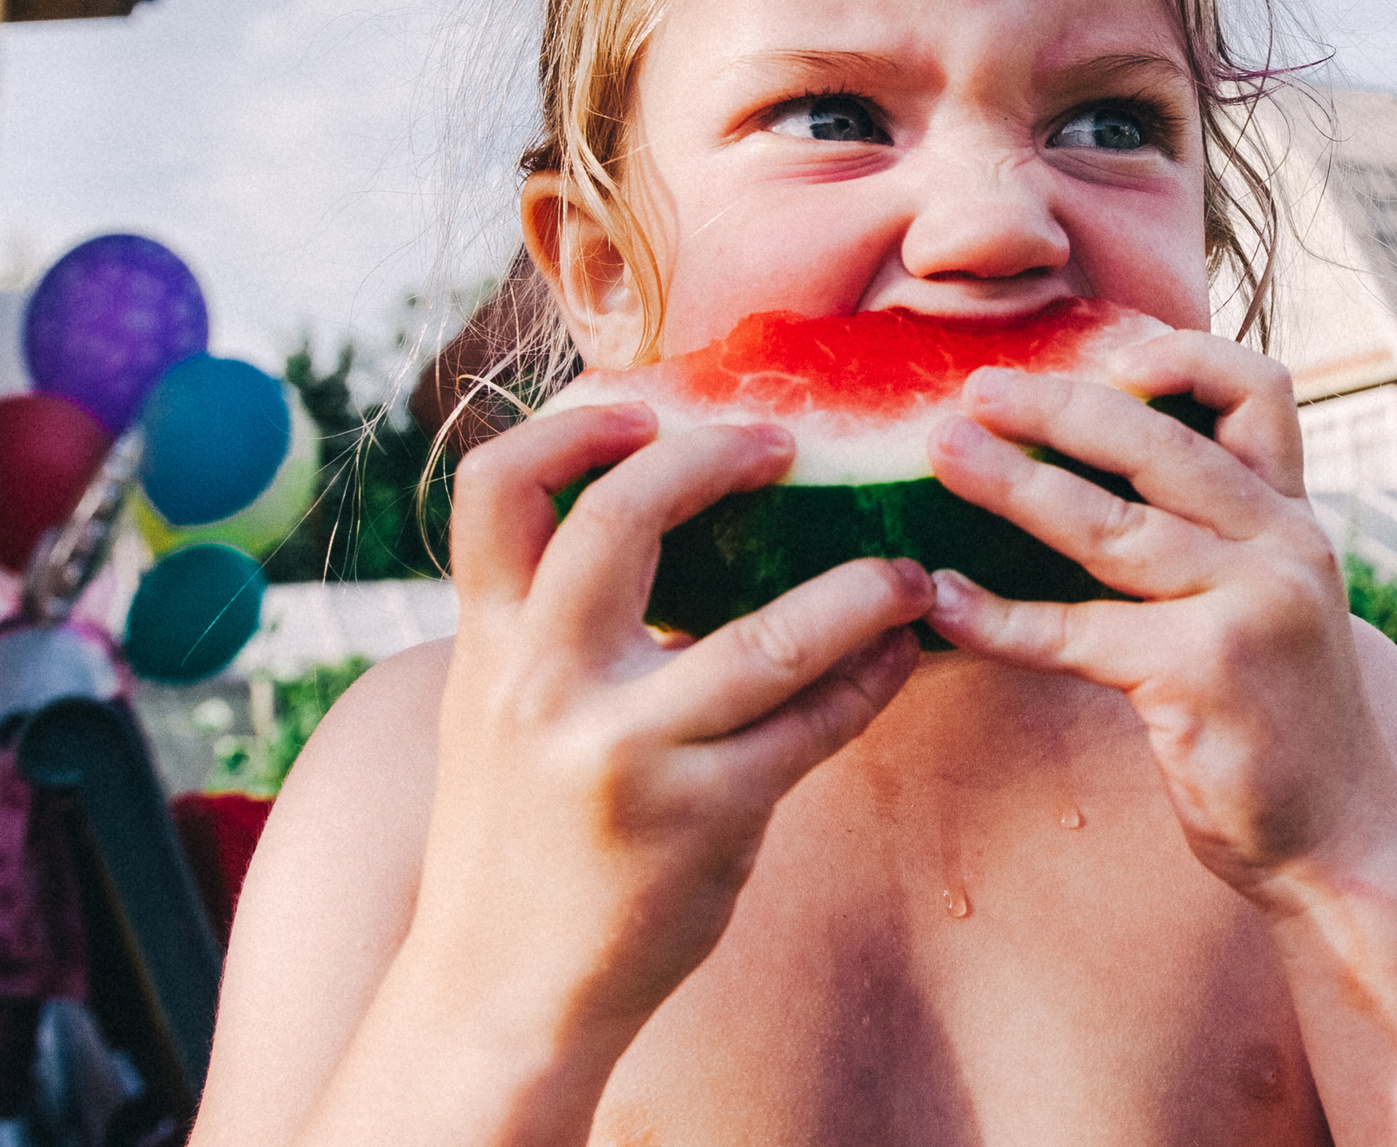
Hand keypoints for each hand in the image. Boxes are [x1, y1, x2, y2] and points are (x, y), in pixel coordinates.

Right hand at [413, 403, 931, 1047]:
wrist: (498, 994)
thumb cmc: (518, 832)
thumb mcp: (498, 708)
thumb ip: (549, 616)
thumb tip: (646, 497)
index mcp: (488, 644)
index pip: (495, 488)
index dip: (571, 425)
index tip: (647, 403)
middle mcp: (543, 686)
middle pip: (621, 519)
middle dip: (713, 458)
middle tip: (784, 445)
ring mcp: (625, 754)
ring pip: (768, 636)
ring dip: (860, 590)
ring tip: (908, 569)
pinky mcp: (701, 820)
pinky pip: (814, 727)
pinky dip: (870, 681)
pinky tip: (902, 654)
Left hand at [923, 333, 1396, 914]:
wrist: (1342, 841)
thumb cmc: (1282, 723)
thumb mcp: (1275, 604)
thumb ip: (1218, 537)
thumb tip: (1105, 475)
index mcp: (1294, 519)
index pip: (1257, 390)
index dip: (1182, 354)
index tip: (1102, 353)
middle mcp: (1281, 546)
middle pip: (1157, 439)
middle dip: (1056, 404)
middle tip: (974, 391)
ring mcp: (1249, 606)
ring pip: (1107, 524)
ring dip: (1011, 485)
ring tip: (941, 457)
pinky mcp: (1204, 674)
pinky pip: (1077, 633)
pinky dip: (1000, 618)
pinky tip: (942, 602)